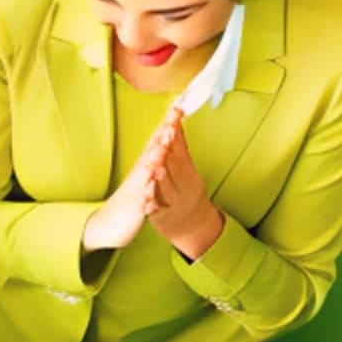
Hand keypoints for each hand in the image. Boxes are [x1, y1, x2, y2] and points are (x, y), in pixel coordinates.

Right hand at [80, 115, 174, 254]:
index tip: (180, 103)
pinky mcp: (135, 208)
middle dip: (163, 133)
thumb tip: (167, 134)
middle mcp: (140, 173)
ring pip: (147, 172)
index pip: (159, 139)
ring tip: (164, 145)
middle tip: (173, 116)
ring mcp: (136, 190)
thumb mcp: (147, 174)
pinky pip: (142, 201)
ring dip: (155, 158)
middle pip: (153, 149)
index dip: (169, 121)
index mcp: (146, 165)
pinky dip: (147, 195)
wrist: (110, 223)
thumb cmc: (132, 198)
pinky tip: (151, 189)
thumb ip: (157, 154)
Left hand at [140, 112, 224, 259]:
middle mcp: (185, 187)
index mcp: (190, 173)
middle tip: (163, 139)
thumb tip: (177, 116)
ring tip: (156, 170)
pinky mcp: (163, 219)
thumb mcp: (186, 169)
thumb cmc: (187, 191)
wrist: (194, 225)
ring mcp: (174, 203)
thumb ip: (180, 146)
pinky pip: (157, 212)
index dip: (176, 136)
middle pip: (176, 167)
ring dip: (162, 179)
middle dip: (169, 153)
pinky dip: (152, 206)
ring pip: (167, 189)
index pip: (182, 150)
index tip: (172, 121)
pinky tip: (146, 203)